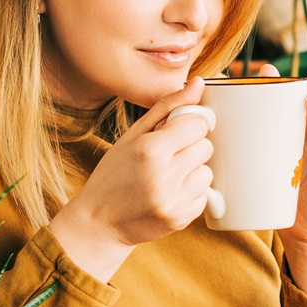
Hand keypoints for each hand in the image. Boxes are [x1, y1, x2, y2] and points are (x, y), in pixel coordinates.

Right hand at [49, 78, 214, 280]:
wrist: (98, 223)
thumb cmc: (113, 174)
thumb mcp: (133, 135)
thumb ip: (168, 107)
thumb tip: (200, 83)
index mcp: (150, 150)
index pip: (197, 125)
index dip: (187, 126)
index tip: (175, 132)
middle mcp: (164, 176)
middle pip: (206, 147)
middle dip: (190, 147)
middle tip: (168, 156)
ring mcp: (174, 201)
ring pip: (207, 172)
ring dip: (192, 171)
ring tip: (166, 177)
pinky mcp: (182, 219)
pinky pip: (204, 194)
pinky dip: (190, 192)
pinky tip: (168, 193)